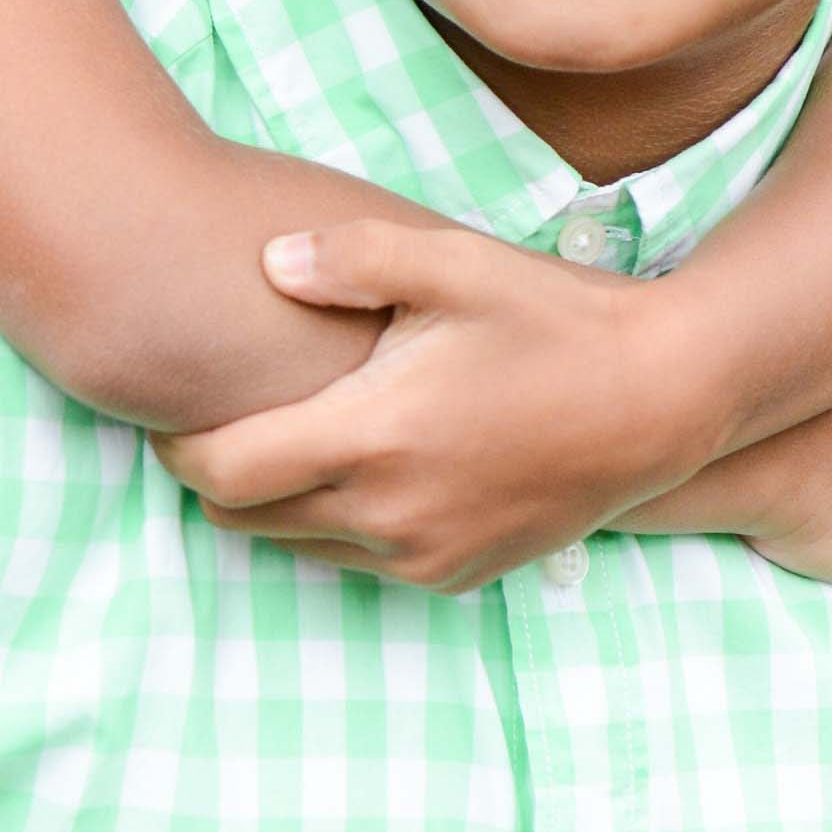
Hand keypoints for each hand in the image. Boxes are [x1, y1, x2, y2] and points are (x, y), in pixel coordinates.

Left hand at [156, 221, 695, 585]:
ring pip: (299, 546)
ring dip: (277, 504)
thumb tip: (267, 261)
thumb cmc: (552, 317)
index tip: (168, 412)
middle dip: (216, 477)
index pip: (222, 472)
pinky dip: (339, 525)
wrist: (662, 398)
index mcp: (372, 436)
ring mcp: (425, 554)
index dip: (177, 448)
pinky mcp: (457, 574)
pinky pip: (363, 563)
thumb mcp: (453, 262)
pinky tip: (361, 468)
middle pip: (246, 520)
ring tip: (287, 439)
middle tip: (218, 421)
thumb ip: (350, 257)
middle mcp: (389, 513)